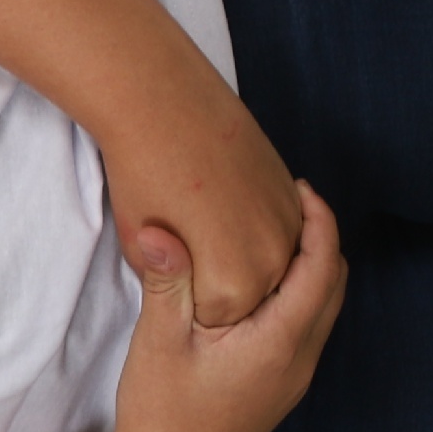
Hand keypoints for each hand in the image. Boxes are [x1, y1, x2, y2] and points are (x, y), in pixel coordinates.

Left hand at [107, 83, 306, 327]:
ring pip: (273, 268)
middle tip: (187, 245)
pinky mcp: (292, 198)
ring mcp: (288, 229)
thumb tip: (197, 301)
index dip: (191, 305)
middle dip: (220, 285)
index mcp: (231, 289)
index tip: (172, 277)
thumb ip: (176, 291)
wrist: (165, 107)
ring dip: (246, 260)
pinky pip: (284, 234)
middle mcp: (271, 264)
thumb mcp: (140, 255)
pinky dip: (260, 231)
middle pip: (252, 299)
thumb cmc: (141, 182)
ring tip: (205, 223)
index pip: (219, 324)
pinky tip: (226, 207)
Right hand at [108, 183, 345, 431]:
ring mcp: (294, 377)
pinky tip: (261, 282)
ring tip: (276, 233)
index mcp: (279, 343)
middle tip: (290, 201)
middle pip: (336, 285)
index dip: (320, 222)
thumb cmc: (162, 413)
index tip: (300, 187)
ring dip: (314, 267)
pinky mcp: (281, 387)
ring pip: (325, 308)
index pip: (322, 269)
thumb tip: (157, 227)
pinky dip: (301, 293)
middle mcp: (300, 360)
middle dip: (322, 238)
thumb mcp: (157, 343)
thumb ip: (166, 282)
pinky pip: (309, 327)